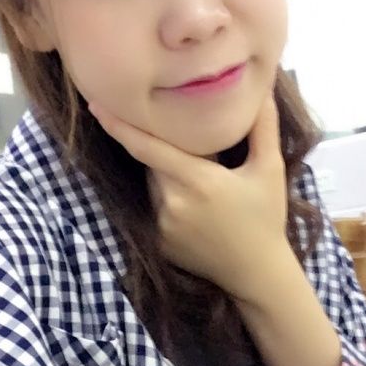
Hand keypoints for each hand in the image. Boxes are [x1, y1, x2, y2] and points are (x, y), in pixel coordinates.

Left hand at [88, 92, 288, 304]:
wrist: (257, 273)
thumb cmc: (266, 218)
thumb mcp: (269, 169)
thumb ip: (263, 127)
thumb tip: (263, 92)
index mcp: (198, 180)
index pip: (148, 147)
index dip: (120, 126)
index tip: (96, 105)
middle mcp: (173, 202)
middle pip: (152, 162)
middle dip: (166, 151)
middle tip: (196, 152)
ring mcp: (162, 225)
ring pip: (153, 184)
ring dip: (168, 176)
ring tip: (204, 187)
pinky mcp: (158, 242)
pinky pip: (154, 208)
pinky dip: (168, 200)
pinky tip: (198, 211)